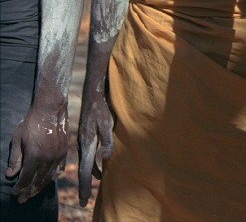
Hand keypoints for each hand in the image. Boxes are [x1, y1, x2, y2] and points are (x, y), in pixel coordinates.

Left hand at [6, 107, 67, 202]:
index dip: (20, 187)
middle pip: (38, 180)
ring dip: (40, 187)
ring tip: (33, 193)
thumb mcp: (18, 139)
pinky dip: (53, 177)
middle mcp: (48, 159)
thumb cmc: (31, 122)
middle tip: (22, 200)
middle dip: (29, 191)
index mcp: (35, 156)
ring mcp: (58, 156)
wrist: (50, 110)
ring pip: (49, 177)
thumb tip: (10, 174)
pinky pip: (59, 169)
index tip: (15, 193)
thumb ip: (15, 158)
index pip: (26, 178)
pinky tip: (49, 180)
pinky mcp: (63, 152)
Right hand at [77, 85, 113, 206]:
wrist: (93, 98)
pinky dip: (92, 168)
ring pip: (85, 166)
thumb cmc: (102, 111)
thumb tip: (105, 157)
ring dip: (88, 179)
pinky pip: (87, 159)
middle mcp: (83, 146)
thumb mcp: (107, 124)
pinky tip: (99, 173)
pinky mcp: (87, 140)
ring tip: (90, 191)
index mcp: (87, 144)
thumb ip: (107, 141)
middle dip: (84, 187)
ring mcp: (84, 143)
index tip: (84, 199)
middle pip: (82, 171)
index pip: (84, 170)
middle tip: (84, 202)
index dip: (84, 186)